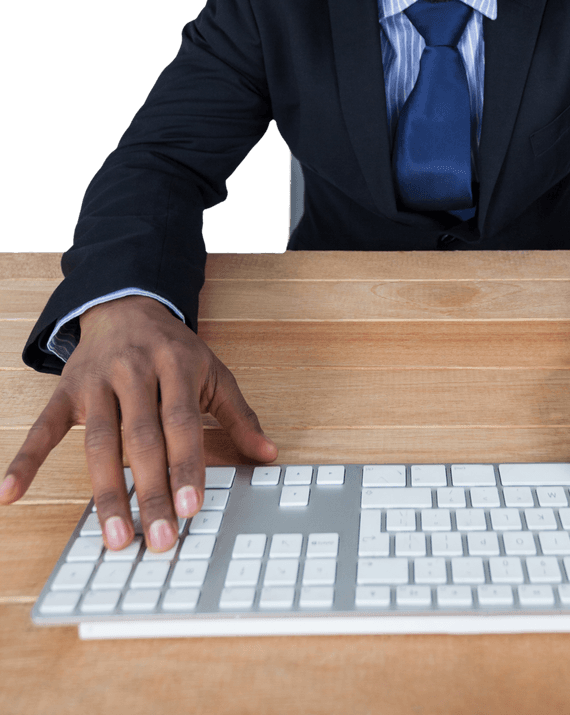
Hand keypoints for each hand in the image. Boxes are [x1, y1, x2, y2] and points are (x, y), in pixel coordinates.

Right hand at [0, 295, 277, 552]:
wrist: (126, 305)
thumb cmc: (174, 349)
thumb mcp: (213, 371)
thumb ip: (238, 416)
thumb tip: (269, 456)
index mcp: (176, 366)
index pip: (181, 422)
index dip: (186, 465)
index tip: (191, 508)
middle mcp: (135, 373)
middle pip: (141, 440)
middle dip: (151, 492)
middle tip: (158, 540)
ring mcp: (96, 382)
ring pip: (99, 443)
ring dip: (106, 492)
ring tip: (115, 537)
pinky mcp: (66, 391)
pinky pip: (43, 429)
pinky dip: (24, 460)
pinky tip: (9, 494)